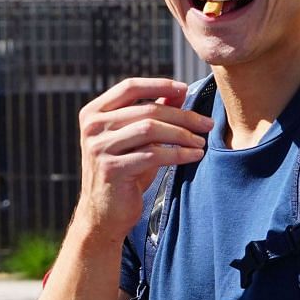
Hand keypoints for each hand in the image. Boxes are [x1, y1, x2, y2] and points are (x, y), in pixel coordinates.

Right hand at [74, 78, 211, 245]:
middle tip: (206, 123)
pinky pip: (152, 154)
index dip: (160, 84)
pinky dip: (178, 154)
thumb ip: (151, 113)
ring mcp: (99, 148)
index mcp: (94, 113)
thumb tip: (178, 92)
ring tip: (200, 142)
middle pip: (146, 109)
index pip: (130, 87)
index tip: (185, 90)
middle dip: (182, 115)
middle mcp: (93, 128)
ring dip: (182, 134)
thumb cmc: (123, 172)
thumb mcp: (135, 139)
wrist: (103, 214)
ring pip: (150, 129)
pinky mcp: (111, 169)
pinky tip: (194, 156)